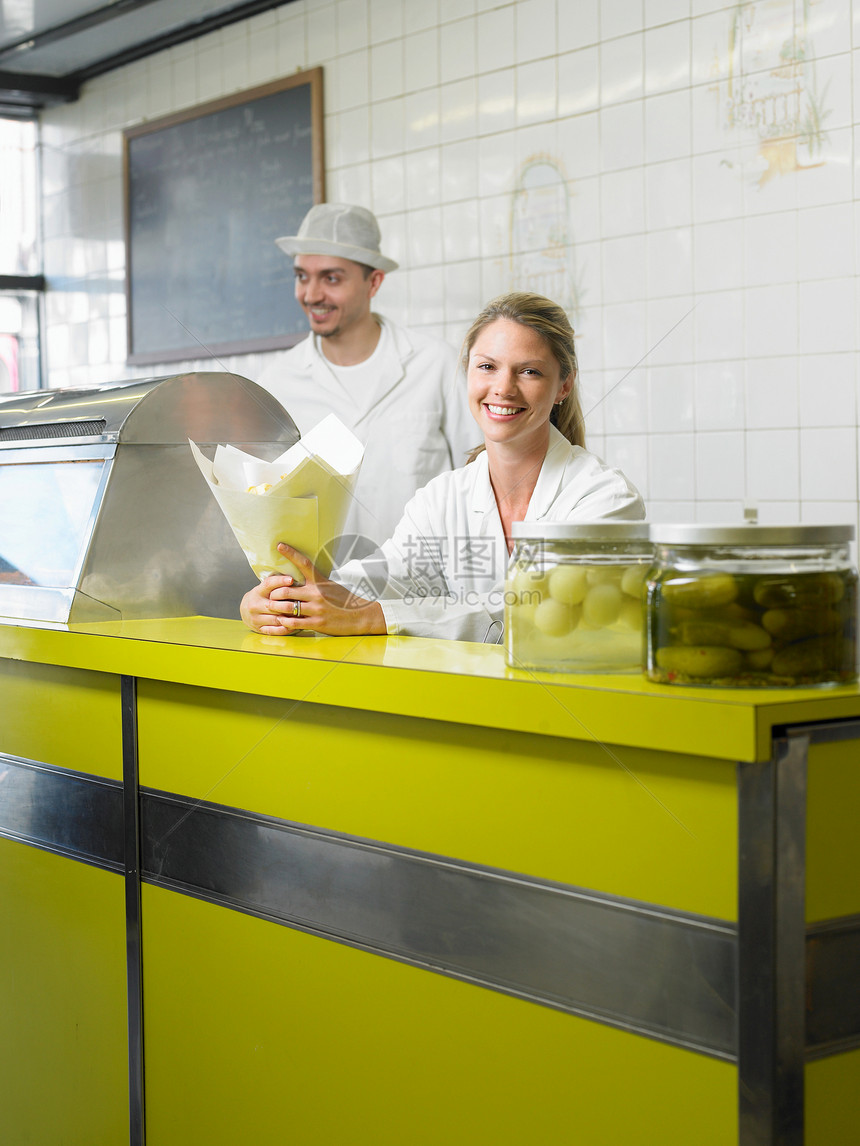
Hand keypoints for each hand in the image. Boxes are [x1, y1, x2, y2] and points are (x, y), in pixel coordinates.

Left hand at [240, 543, 385, 636]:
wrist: (362, 616)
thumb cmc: (346, 601)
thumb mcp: (331, 586)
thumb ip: (316, 582)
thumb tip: (302, 575)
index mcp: (320, 581)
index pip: (303, 563)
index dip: (290, 553)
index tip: (279, 545)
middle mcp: (316, 593)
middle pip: (286, 589)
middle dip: (274, 593)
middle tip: (269, 595)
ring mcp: (316, 609)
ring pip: (286, 606)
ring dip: (275, 607)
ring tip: (271, 607)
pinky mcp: (317, 623)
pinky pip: (294, 622)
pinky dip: (284, 622)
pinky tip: (281, 621)